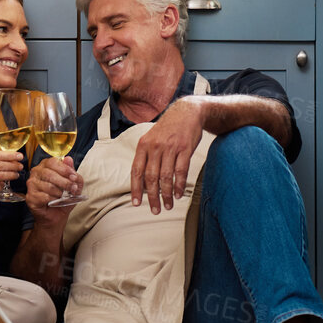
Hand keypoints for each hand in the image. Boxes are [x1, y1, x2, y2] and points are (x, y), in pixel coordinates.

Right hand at [26, 157, 81, 218]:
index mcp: (46, 166)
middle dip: (64, 182)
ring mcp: (31, 184)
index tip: (74, 177)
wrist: (57, 215)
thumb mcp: (74, 185)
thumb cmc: (63, 198)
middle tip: (73, 188)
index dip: (65, 169)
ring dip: (59, 193)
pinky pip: (44, 196)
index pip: (53, 162)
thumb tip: (69, 159)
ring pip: (48, 186)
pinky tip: (55, 202)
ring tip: (63, 197)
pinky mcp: (30, 197)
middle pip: (49, 174)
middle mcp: (36, 173)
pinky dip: (53, 200)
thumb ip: (73, 172)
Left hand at [132, 96, 202, 213]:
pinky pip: (181, 171)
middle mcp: (155, 147)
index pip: (136, 171)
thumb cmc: (168, 129)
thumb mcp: (151, 138)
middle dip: (152, 197)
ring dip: (166, 194)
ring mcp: (170, 147)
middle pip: (151, 177)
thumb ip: (146, 157)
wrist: (187, 112)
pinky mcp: (185, 149)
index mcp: (143, 145)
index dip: (135, 189)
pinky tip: (178, 194)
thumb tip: (143, 181)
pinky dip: (179, 185)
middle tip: (155, 210)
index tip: (136, 203)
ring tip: (168, 205)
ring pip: (165, 177)